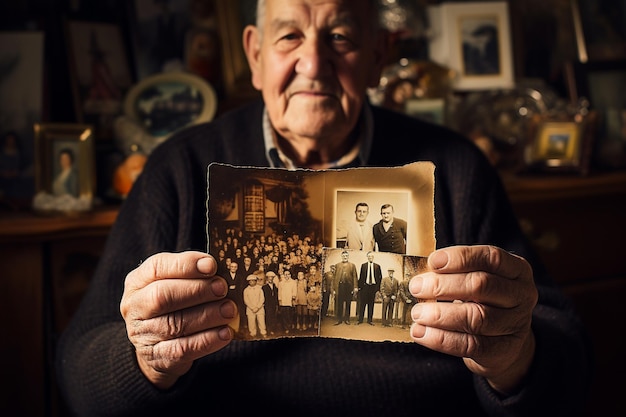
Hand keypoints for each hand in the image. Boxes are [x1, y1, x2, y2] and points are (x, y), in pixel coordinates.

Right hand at [120, 251, 235, 389]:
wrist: (157, 346)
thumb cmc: (173, 304)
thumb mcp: (176, 283)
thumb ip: (193, 275)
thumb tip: (219, 272)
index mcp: (138, 281)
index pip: (157, 267)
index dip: (185, 265)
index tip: (211, 265)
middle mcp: (135, 306)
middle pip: (162, 296)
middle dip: (196, 290)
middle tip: (222, 288)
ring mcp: (142, 334)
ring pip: (174, 324)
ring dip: (207, 316)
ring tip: (229, 310)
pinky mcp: (156, 357)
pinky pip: (182, 350)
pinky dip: (207, 341)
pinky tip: (225, 333)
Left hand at [409, 245, 537, 394]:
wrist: (504, 343)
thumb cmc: (482, 301)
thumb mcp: (477, 280)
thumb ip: (455, 273)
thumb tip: (420, 274)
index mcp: (517, 270)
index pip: (491, 258)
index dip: (461, 257)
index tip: (433, 261)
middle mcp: (522, 295)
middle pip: (482, 285)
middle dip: (443, 285)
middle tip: (416, 287)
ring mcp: (516, 324)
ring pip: (476, 317)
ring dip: (440, 315)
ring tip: (417, 313)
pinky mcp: (504, 350)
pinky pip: (470, 345)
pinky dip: (440, 339)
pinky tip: (420, 332)